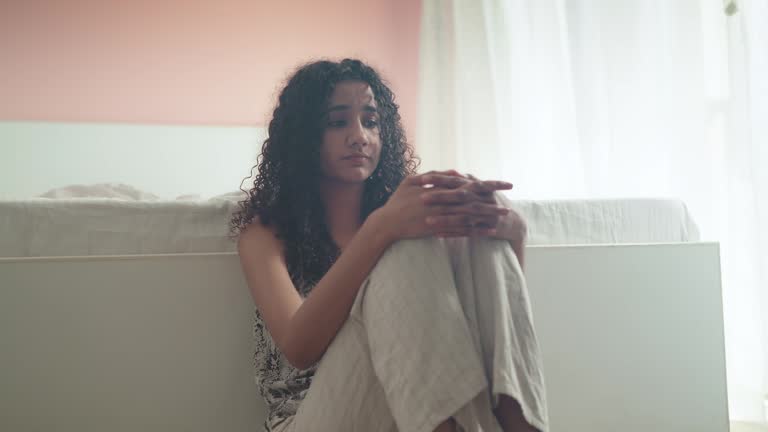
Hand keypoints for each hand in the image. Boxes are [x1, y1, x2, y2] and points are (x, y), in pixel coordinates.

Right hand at [372, 171, 511, 242]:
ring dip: (488, 216)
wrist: (387, 223)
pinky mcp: (438, 229)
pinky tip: (488, 232)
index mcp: (439, 188)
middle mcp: (442, 201)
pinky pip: (461, 231)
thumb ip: (434, 176)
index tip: (505, 184)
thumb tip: (457, 172)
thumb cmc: (398, 201)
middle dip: (493, 202)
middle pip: (474, 201)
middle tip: (510, 203)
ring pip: (470, 216)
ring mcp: (441, 216)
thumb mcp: (411, 182)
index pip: (470, 184)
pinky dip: (475, 230)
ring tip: (503, 217)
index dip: (489, 184)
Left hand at [420, 172, 521, 238]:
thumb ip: (468, 181)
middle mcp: (481, 198)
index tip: (422, 178)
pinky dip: (452, 233)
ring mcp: (484, 214)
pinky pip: (466, 232)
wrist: (512, 221)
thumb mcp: (482, 188)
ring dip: (444, 219)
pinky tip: (438, 235)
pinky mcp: (485, 229)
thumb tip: (453, 172)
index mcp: (477, 187)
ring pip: (462, 216)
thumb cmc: (491, 202)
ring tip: (427, 221)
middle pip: (459, 196)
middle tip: (422, 198)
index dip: (439, 179)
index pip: (455, 180)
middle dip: (441, 197)